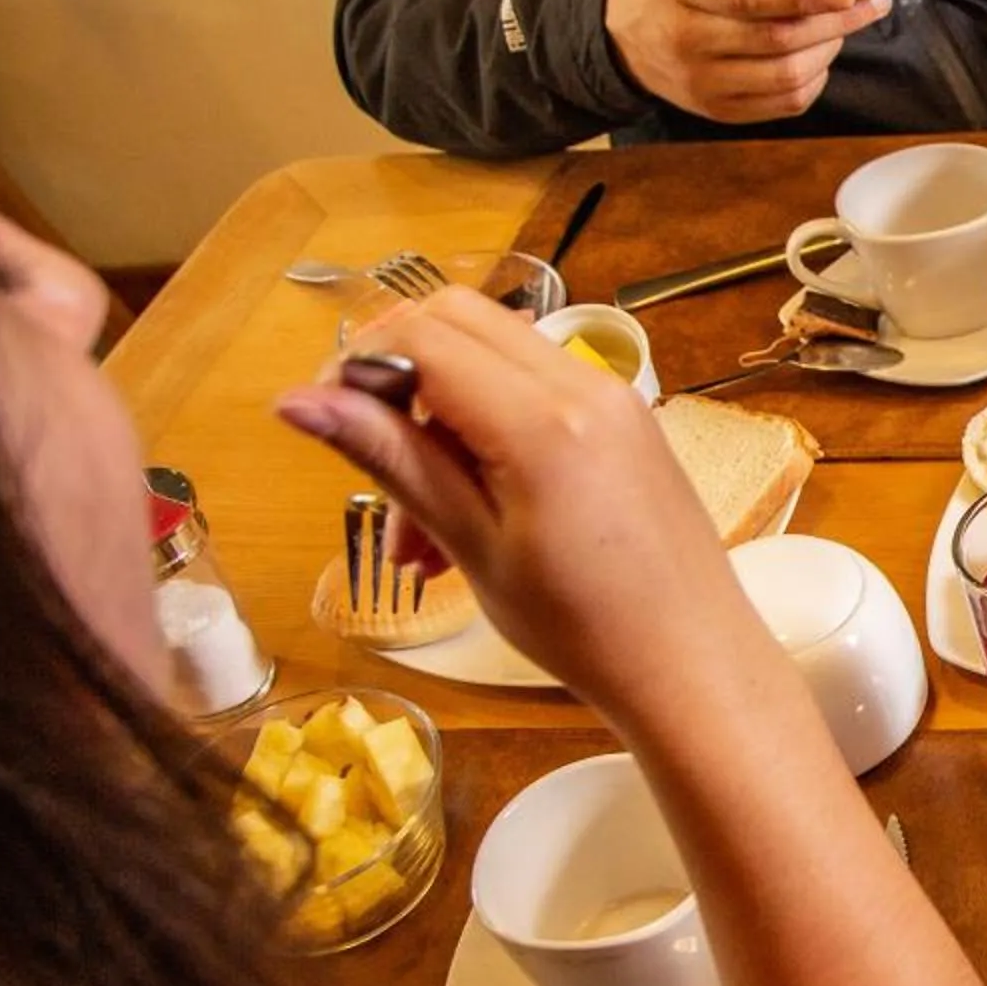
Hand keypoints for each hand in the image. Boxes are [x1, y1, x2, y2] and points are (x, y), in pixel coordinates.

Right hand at [273, 289, 767, 716]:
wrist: (691, 664)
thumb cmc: (581, 626)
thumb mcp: (470, 545)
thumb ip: (390, 459)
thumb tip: (295, 399)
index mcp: (542, 418)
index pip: (424, 334)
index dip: (361, 368)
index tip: (330, 429)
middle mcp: (585, 384)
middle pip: (460, 321)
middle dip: (401, 382)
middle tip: (378, 472)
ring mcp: (613, 398)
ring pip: (494, 360)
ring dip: (439, 421)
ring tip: (416, 538)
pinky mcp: (627, 420)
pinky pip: (536, 394)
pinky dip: (487, 435)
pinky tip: (466, 523)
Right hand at [604, 0, 890, 123]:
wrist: (620, 30)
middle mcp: (685, 36)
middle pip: (779, 39)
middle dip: (837, 21)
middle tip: (872, 2)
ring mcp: (700, 82)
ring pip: (787, 76)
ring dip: (829, 50)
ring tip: (838, 25)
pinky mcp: (717, 110)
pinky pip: (785, 104)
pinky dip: (815, 79)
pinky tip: (815, 55)